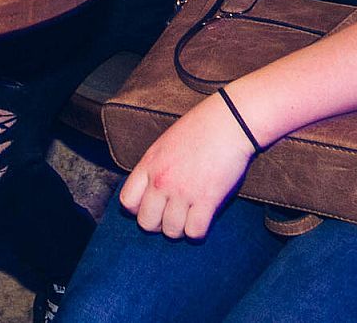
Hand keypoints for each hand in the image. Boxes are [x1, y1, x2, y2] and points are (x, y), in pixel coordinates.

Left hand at [119, 93, 253, 238]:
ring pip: (171, 232)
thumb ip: (154, 167)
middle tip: (172, 217)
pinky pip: (195, 232)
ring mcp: (182, 192)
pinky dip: (199, 232)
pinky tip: (203, 219)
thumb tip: (151, 191)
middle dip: (158, 225)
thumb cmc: (199, 130)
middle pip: (146, 223)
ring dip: (181, 229)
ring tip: (189, 217)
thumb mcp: (164, 144)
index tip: (152, 208)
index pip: (127, 201)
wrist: (228, 123)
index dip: (138, 210)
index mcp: (149, 164)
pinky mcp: (206, 200)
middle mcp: (161, 181)